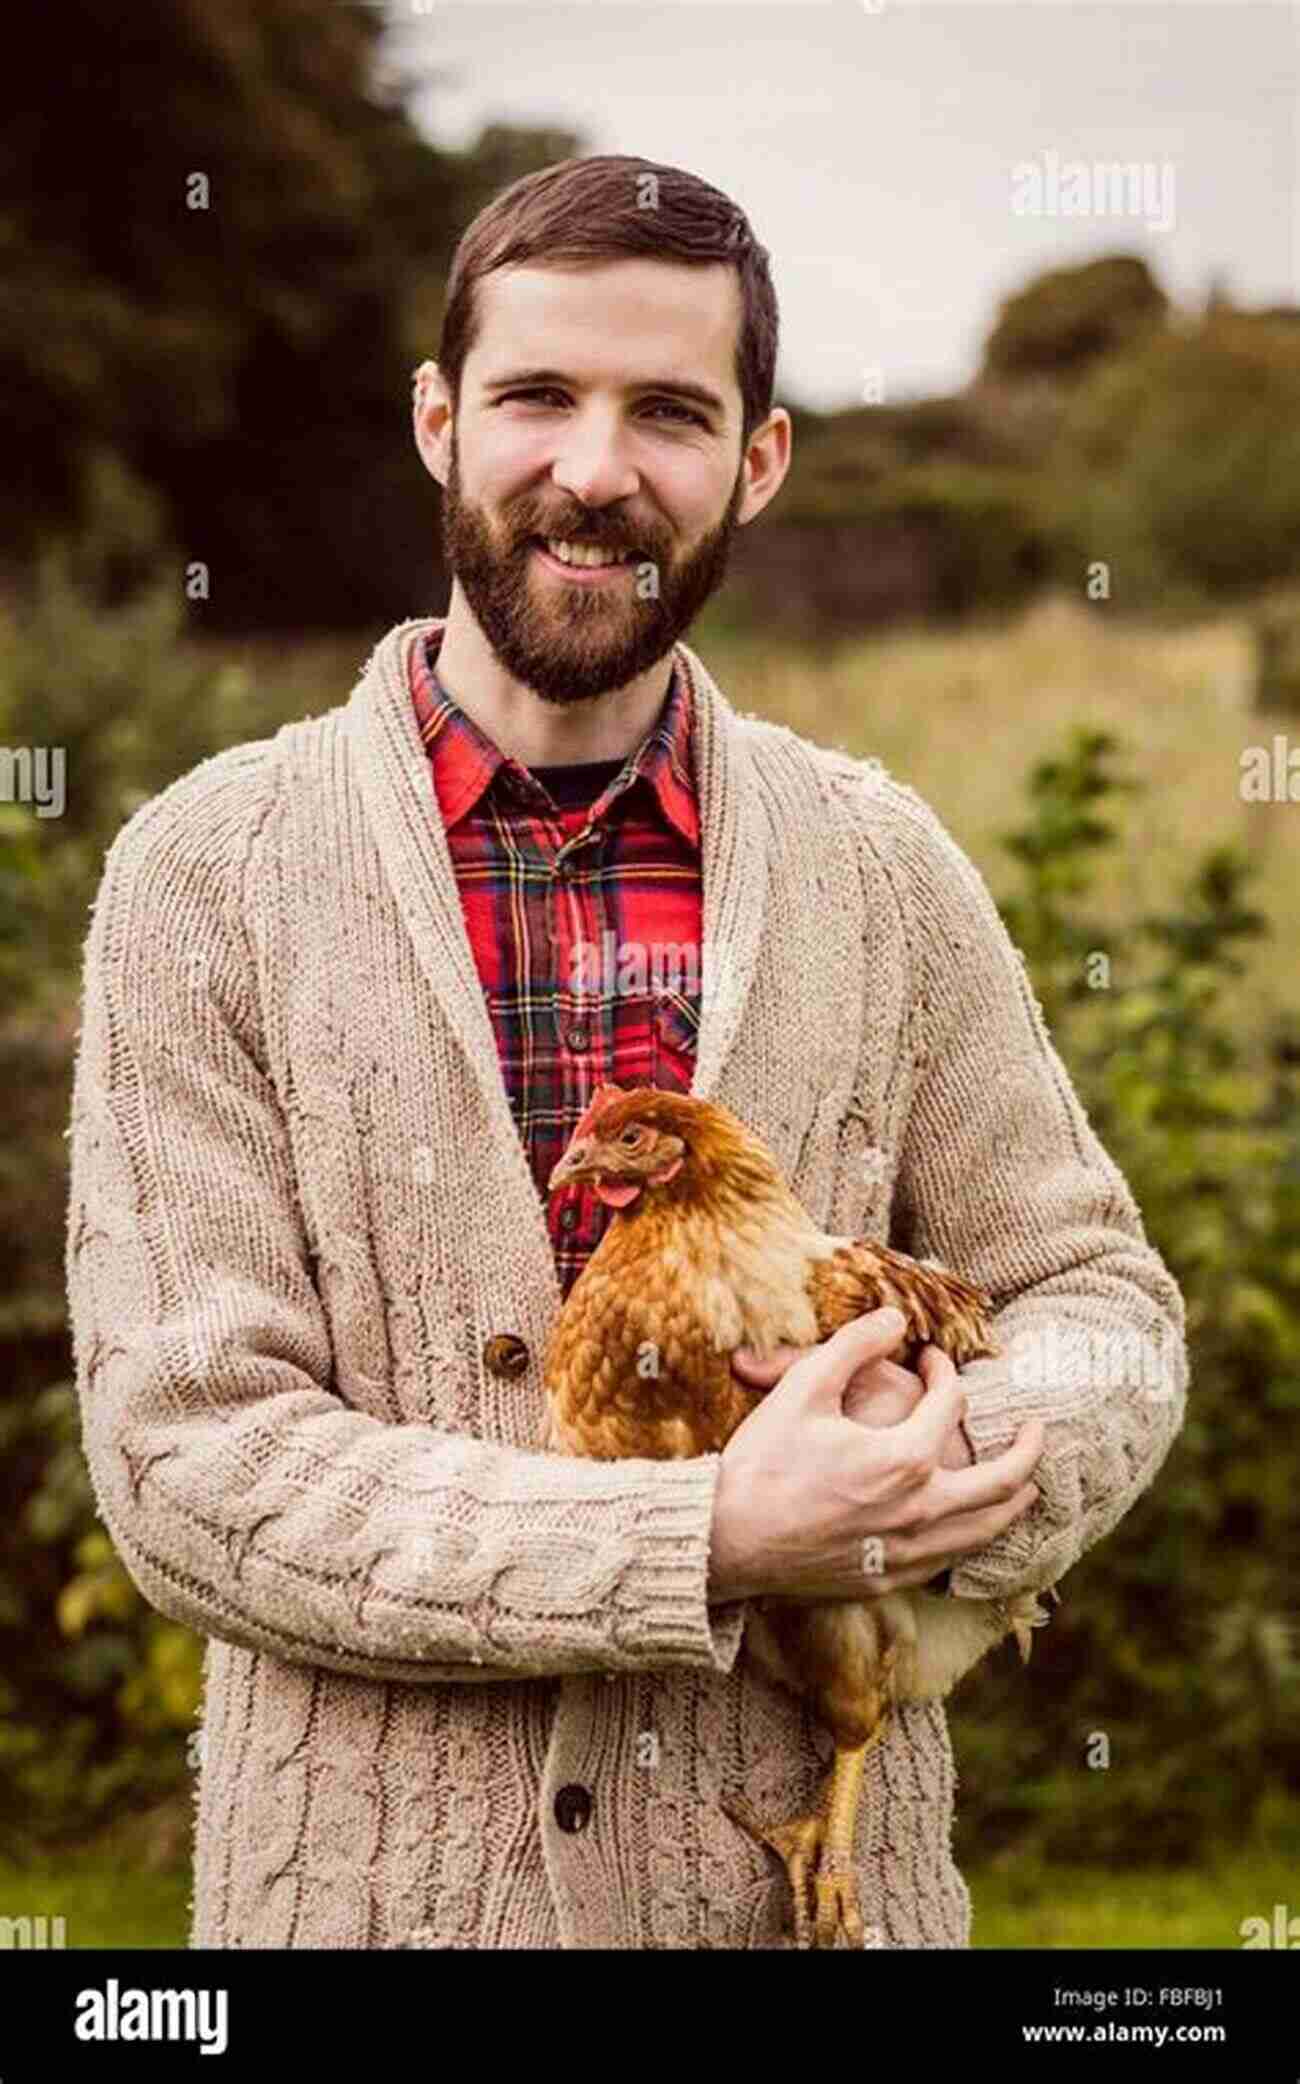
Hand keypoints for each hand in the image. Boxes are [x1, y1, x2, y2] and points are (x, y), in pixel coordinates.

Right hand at [709, 1308, 1043, 1602]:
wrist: (724, 1538)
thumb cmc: (762, 1461)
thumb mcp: (805, 1387)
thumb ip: (854, 1344)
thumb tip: (894, 1315)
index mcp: (905, 1458)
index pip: (949, 1404)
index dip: (944, 1371)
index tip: (931, 1358)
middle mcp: (920, 1511)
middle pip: (1002, 1481)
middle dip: (1028, 1450)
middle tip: (1038, 1429)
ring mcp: (907, 1552)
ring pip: (985, 1529)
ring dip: (1014, 1502)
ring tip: (1028, 1485)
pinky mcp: (887, 1580)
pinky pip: (950, 1561)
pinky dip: (974, 1538)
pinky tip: (971, 1529)